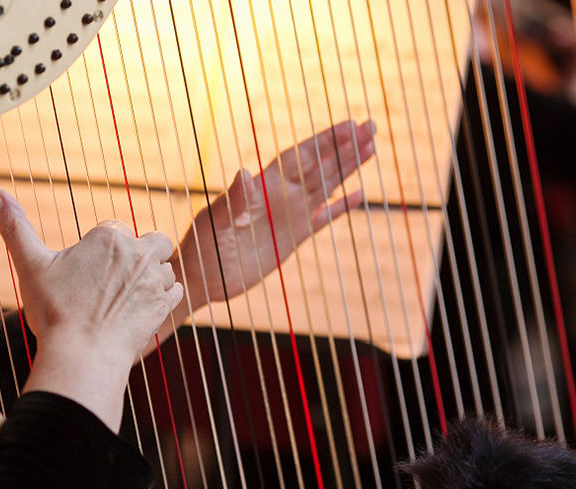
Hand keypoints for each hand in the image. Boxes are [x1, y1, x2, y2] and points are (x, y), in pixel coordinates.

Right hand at [0, 189, 182, 429]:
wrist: (82, 356)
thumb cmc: (54, 311)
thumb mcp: (30, 265)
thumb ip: (14, 226)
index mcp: (108, 237)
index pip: (113, 228)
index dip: (101, 247)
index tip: (88, 269)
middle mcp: (138, 252)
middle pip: (151, 240)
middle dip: (139, 253)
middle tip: (115, 278)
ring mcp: (154, 279)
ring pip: (164, 266)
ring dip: (151, 276)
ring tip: (126, 297)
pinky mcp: (165, 305)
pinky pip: (175, 290)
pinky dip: (164, 297)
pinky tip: (144, 307)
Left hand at [177, 120, 371, 305]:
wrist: (203, 276)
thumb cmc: (203, 244)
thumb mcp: (216, 220)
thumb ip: (235, 199)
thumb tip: (245, 172)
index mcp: (264, 186)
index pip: (300, 156)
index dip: (324, 141)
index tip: (349, 125)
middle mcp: (281, 195)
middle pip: (319, 164)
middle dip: (344, 146)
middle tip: (371, 126)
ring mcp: (290, 215)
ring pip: (326, 185)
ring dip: (348, 167)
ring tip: (372, 147)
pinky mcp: (295, 237)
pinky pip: (324, 218)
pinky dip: (342, 207)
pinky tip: (360, 195)